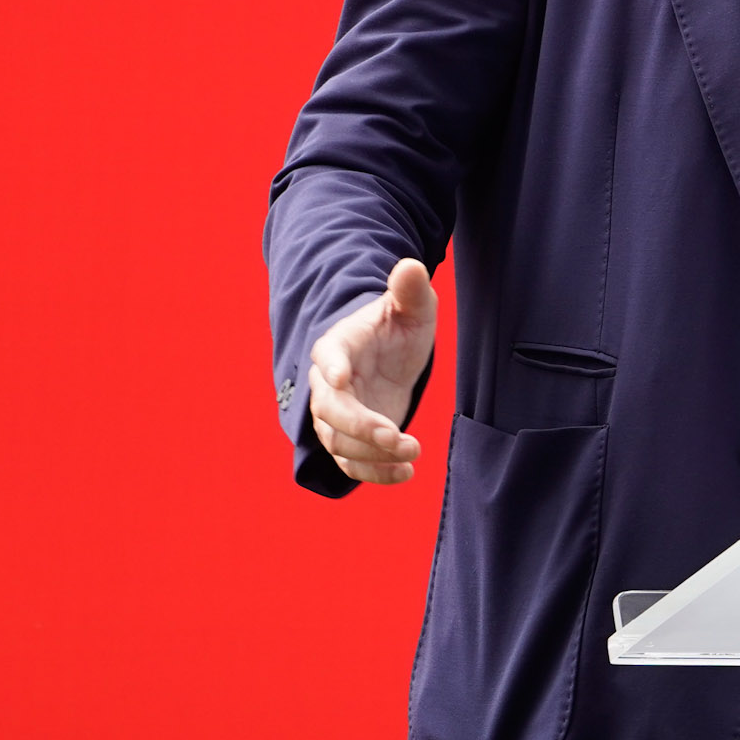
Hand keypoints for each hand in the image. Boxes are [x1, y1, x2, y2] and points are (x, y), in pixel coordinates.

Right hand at [308, 258, 439, 483]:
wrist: (390, 353)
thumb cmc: (398, 324)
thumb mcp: (412, 306)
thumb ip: (410, 290)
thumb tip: (411, 265)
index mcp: (338, 345)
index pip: (327, 354)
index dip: (331, 366)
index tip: (340, 377)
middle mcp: (329, 384)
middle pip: (329, 411)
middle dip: (361, 427)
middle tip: (396, 437)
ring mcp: (338, 415)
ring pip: (339, 443)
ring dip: (372, 456)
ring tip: (412, 454)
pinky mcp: (352, 439)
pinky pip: (352, 463)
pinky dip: (375, 473)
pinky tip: (405, 474)